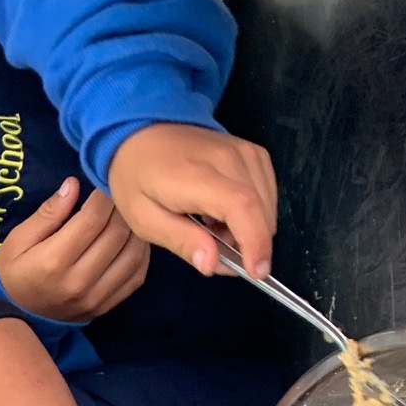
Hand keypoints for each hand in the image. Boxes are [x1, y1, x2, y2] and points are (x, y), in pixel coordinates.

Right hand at [0, 178, 150, 322]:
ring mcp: (95, 298)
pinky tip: (133, 239)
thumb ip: (47, 213)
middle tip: (119, 193)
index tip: (104, 182)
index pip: (92, 219)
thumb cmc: (14, 271)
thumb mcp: (18, 239)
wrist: (16, 315)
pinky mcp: (105, 306)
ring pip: (133, 254)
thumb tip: (73, 185)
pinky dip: (141, 253)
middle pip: (117, 234)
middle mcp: (78, 281)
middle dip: (121, 207)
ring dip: (135, 229)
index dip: (104, 195)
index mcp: (54, 261)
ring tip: (127, 214)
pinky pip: (136, 276)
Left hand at [106, 123, 277, 279]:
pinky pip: (267, 193)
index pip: (242, 207)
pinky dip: (252, 212)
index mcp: (198, 175)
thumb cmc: (138, 178)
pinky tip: (222, 214)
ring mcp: (246, 152)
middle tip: (213, 252)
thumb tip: (212, 264)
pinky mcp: (255, 153)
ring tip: (211, 229)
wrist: (141, 132)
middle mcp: (231, 158)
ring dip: (248, 228)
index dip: (255, 243)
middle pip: (261, 212)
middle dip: (247, 244)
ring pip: (267, 206)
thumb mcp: (145, 218)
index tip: (256, 273)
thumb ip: (180, 240)